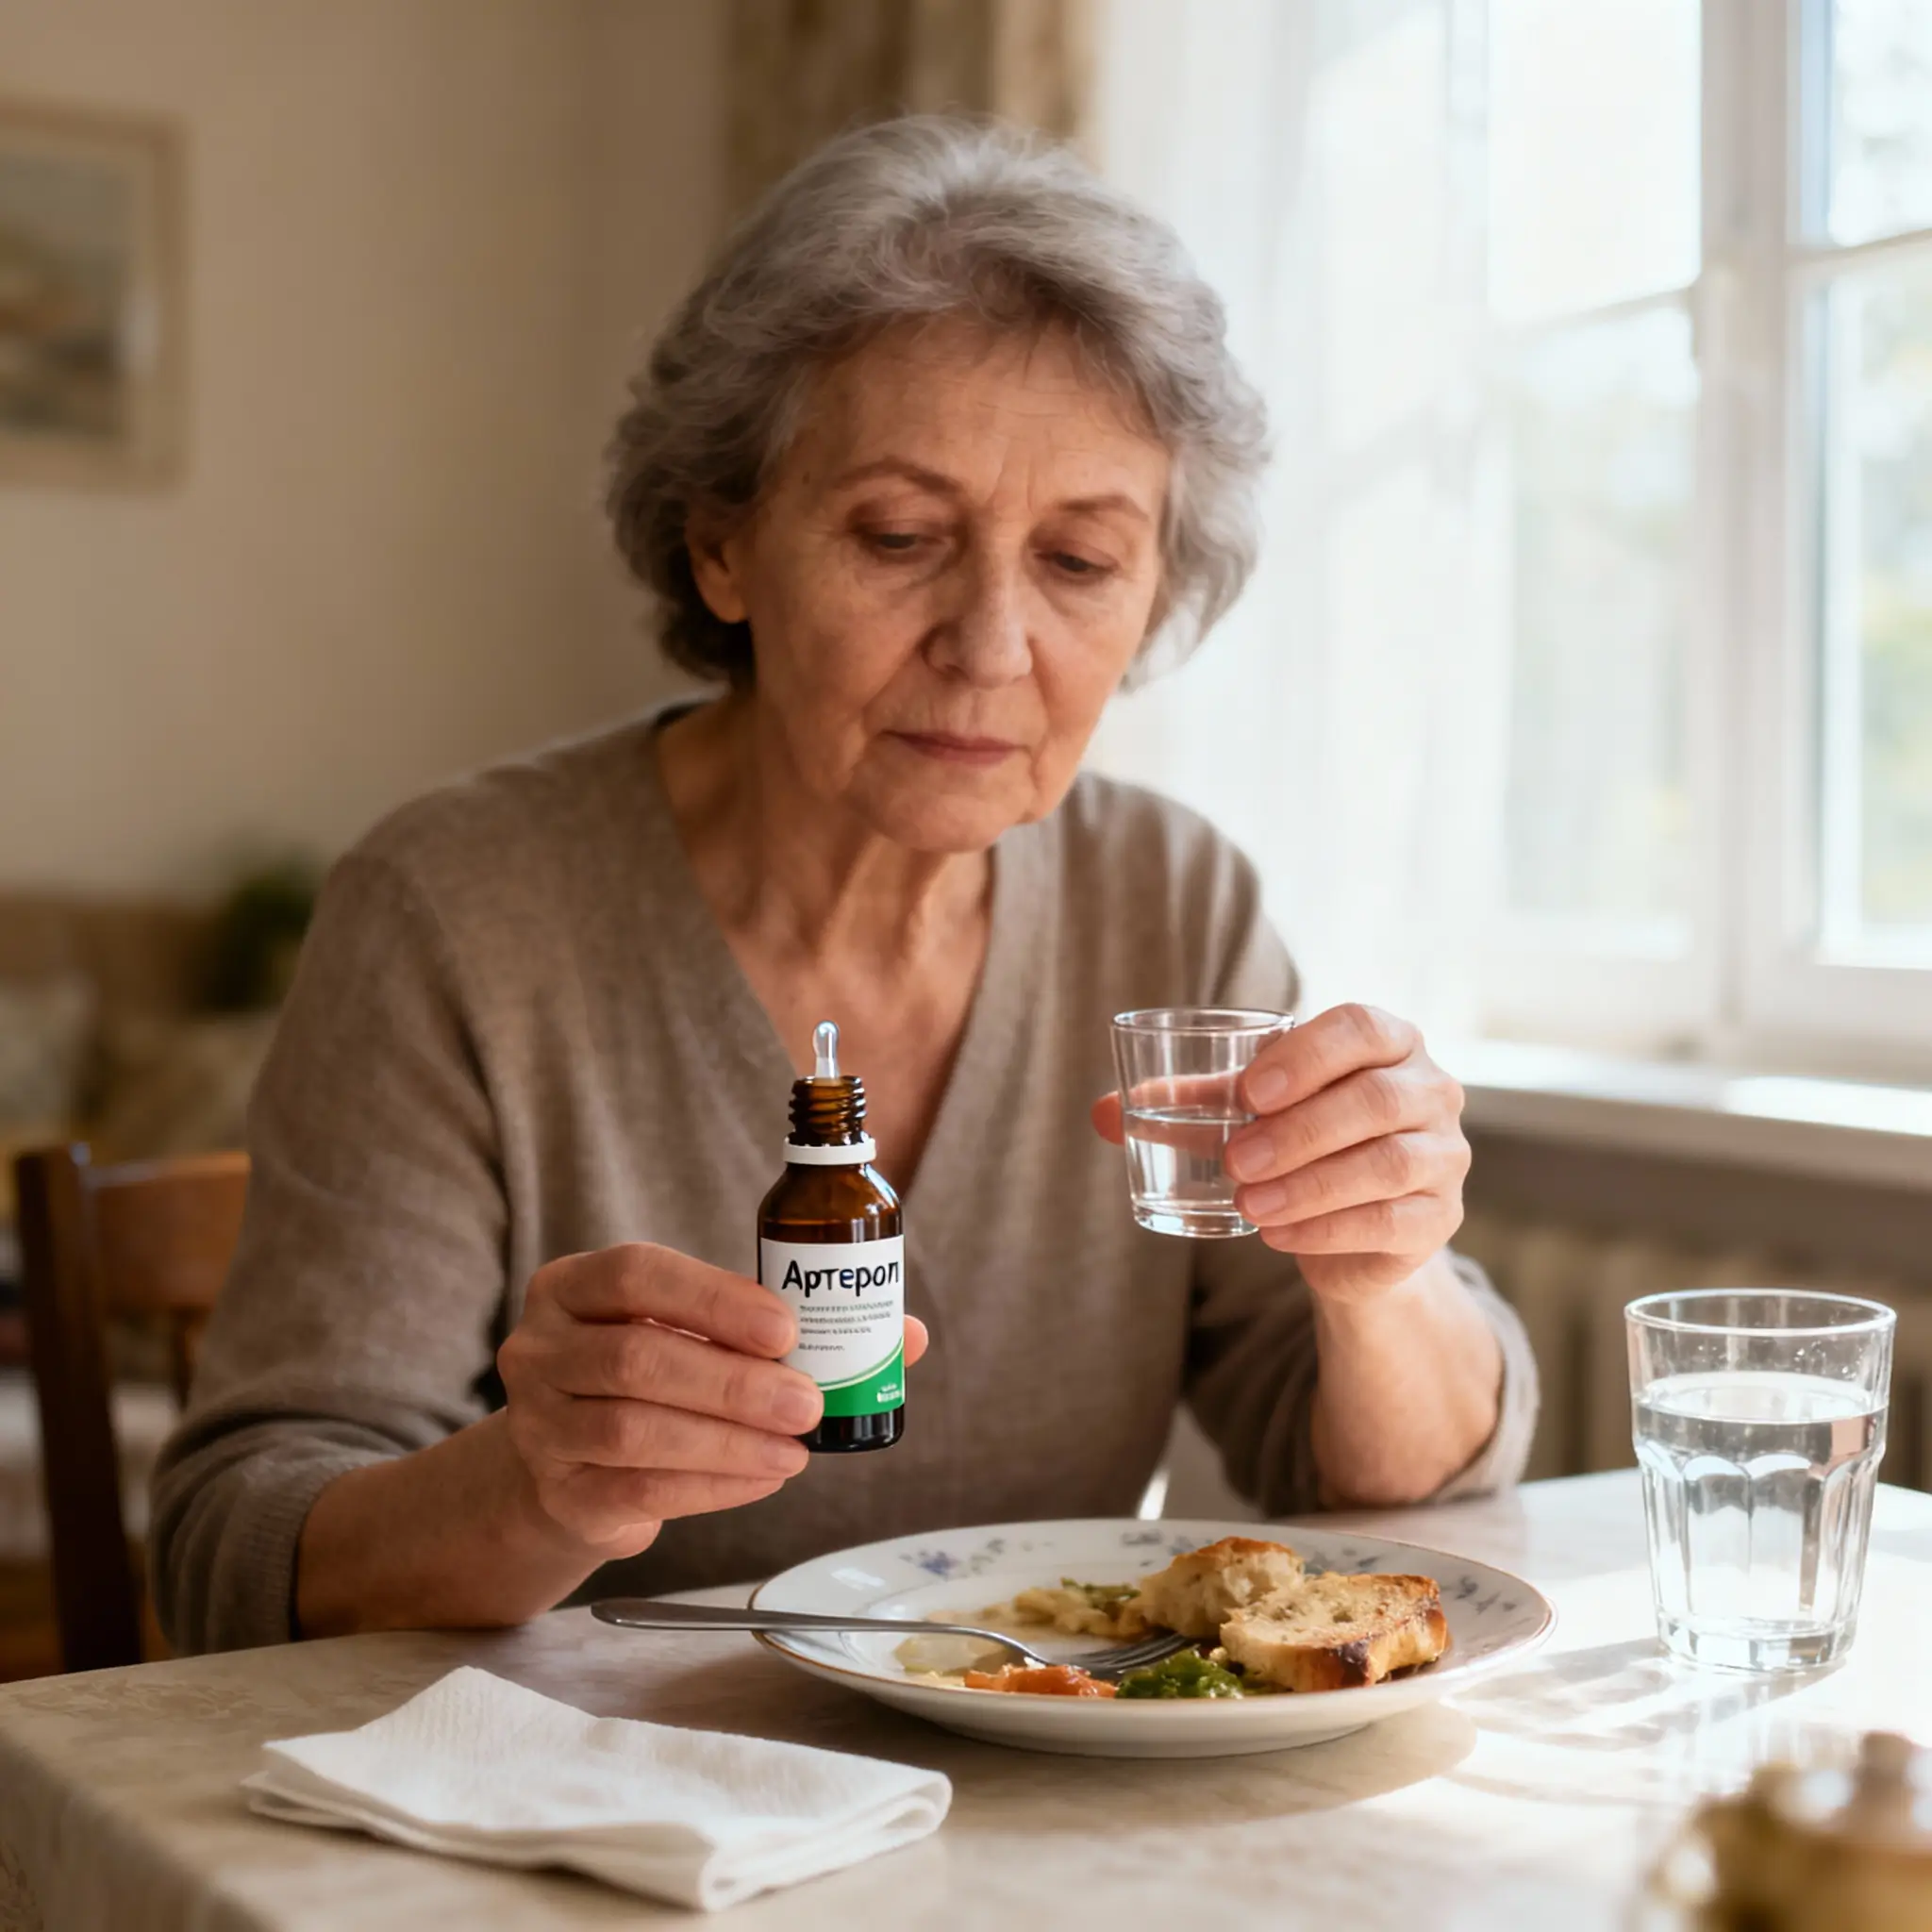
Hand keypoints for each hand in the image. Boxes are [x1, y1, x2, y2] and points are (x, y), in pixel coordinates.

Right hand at [497, 1243, 928, 1560]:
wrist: (571, 1463)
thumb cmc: (653, 1378)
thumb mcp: (698, 1335)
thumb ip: (783, 1327)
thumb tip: (906, 1336)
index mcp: (573, 1286)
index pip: (636, 1275)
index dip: (714, 1300)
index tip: (786, 1328)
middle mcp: (540, 1349)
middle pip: (635, 1359)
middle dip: (733, 1383)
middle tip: (808, 1402)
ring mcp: (540, 1425)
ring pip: (633, 1432)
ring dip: (728, 1441)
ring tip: (795, 1448)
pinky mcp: (560, 1494)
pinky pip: (637, 1492)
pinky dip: (711, 1486)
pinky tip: (763, 1478)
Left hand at [1091, 1004, 1467, 1303]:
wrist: (1354, 1226)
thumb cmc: (1299, 1141)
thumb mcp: (1246, 1115)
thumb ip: (1184, 1106)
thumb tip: (1098, 1112)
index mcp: (1389, 1042)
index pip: (1362, 1027)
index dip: (1308, 1055)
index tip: (1250, 1090)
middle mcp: (1431, 1089)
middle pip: (1375, 1099)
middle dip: (1300, 1131)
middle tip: (1234, 1161)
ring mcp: (1445, 1155)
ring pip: (1388, 1163)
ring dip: (1311, 1185)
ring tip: (1247, 1205)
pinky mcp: (1440, 1218)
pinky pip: (1393, 1221)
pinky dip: (1329, 1229)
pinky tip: (1279, 1237)